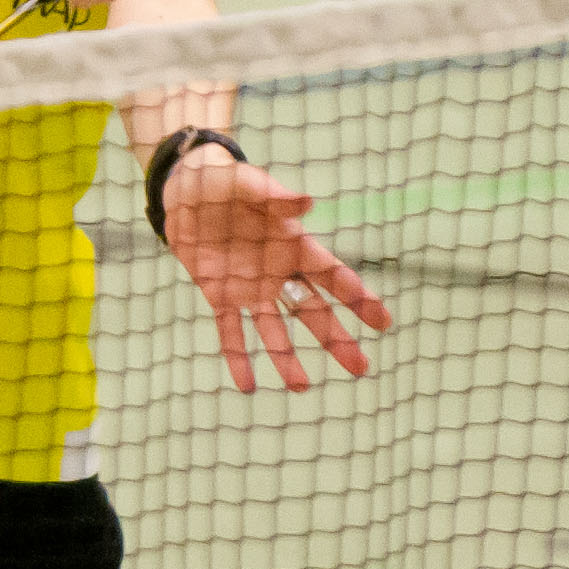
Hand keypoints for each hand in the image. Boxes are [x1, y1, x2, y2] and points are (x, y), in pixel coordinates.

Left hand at [163, 151, 391, 391]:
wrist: (185, 188)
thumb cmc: (225, 180)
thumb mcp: (248, 184)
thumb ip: (275, 197)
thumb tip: (306, 201)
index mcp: (293, 245)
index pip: (333, 276)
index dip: (358, 298)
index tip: (383, 321)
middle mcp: (277, 272)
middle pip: (312, 311)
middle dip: (335, 339)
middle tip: (361, 368)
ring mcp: (249, 287)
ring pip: (274, 328)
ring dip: (286, 358)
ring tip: (300, 388)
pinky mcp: (218, 294)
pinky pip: (230, 330)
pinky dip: (237, 356)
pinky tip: (247, 384)